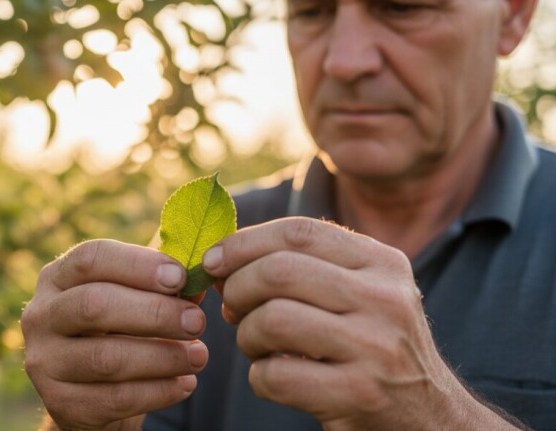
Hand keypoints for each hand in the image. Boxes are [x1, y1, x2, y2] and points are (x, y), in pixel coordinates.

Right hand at [21, 239, 208, 429]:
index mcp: (57, 277)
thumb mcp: (132, 297)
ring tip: (199, 355)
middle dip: (154, 313)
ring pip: (106, 358)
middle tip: (197, 321)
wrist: (91, 393)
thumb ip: (160, 281)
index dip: (138, 265)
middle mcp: (40, 315)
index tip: (181, 277)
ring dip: (162, 356)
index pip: (91, 259)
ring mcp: (44, 361)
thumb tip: (202, 269)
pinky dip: (158, 391)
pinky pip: (115, 399)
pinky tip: (185, 383)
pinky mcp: (59, 403)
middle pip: (94, 305)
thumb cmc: (119, 329)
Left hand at [204, 217, 509, 429]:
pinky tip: (274, 378)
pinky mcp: (359, 395)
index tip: (215, 260)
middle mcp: (385, 299)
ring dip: (246, 334)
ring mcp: (375, 348)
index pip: (299, 232)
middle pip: (278, 271)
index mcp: (383, 263)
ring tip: (256, 346)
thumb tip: (222, 255)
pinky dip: (259, 377)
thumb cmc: (372, 346)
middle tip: (231, 308)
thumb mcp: (361, 293)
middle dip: (237, 288)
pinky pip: (275, 375)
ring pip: (272, 320)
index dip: (244, 242)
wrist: (430, 418)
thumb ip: (306, 266)